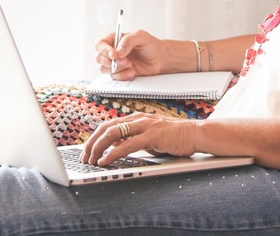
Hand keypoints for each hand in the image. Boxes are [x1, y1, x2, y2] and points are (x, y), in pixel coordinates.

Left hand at [80, 113, 199, 166]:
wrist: (195, 133)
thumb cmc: (174, 137)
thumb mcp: (149, 138)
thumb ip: (133, 140)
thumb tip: (115, 149)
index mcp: (136, 118)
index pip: (108, 125)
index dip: (94, 138)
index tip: (87, 151)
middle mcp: (137, 119)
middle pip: (105, 128)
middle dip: (91, 143)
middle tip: (84, 157)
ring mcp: (144, 126)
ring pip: (113, 134)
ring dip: (98, 148)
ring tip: (91, 160)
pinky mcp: (152, 136)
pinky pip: (127, 145)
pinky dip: (112, 154)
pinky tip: (105, 161)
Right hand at [94, 29, 166, 79]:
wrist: (160, 59)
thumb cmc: (150, 45)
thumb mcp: (141, 36)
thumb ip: (128, 41)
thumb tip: (118, 51)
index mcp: (114, 39)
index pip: (100, 44)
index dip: (104, 50)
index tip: (114, 55)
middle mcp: (112, 51)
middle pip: (99, 58)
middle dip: (111, 62)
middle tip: (126, 61)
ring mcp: (115, 63)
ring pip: (104, 69)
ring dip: (117, 69)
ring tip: (131, 66)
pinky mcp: (120, 73)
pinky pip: (114, 77)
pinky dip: (122, 75)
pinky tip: (132, 71)